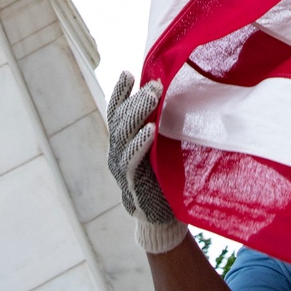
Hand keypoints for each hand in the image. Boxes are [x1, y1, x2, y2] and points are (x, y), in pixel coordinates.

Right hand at [107, 71, 186, 253]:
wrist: (161, 218)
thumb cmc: (163, 177)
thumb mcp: (159, 146)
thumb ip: (160, 125)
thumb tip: (175, 95)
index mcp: (121, 141)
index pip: (116, 111)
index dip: (119, 92)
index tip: (128, 72)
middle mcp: (116, 152)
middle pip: (120, 118)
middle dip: (137, 98)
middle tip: (155, 82)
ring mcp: (121, 167)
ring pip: (124, 134)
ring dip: (139, 112)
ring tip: (153, 95)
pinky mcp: (132, 183)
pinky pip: (132, 159)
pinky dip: (140, 143)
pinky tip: (150, 129)